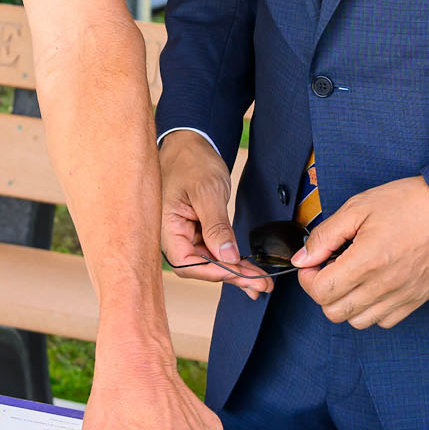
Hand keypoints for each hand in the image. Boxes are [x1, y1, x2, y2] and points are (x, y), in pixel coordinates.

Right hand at [159, 130, 272, 297]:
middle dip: (232, 276)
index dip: (213, 271)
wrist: (191, 144)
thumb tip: (227, 257)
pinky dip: (232, 261)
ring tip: (261, 281)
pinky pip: (214, 251)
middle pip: (201, 267)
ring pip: (210, 262)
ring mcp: (186, 234)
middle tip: (261, 284)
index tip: (238, 271)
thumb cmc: (192, 161)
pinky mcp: (198, 231)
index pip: (186, 262)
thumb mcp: (207, 192)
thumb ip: (216, 226)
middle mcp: (174, 235)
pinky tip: (249, 271)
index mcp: (167, 226)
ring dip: (236, 272)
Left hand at [296, 176, 428, 327]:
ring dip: (346, 303)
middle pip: (334, 312)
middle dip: (323, 292)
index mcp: (366, 261)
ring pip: (358, 322)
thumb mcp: (358, 208)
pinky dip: (372, 310)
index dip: (308, 279)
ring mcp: (402, 296)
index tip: (313, 264)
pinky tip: (372, 287)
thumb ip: (325, 236)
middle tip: (330, 270)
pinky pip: (384, 321)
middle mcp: (383, 285)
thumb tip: (304, 258)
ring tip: (352, 279)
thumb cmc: (407, 203)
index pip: (321, 292)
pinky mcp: (416, 299)